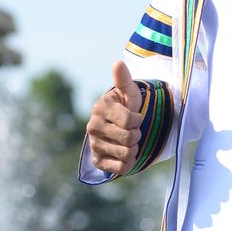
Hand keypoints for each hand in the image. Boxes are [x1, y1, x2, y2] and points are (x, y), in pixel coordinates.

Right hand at [85, 61, 142, 176]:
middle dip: (137, 135)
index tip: (135, 117)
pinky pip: (120, 168)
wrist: (118, 128)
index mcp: (100, 108)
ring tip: (129, 142)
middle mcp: (93, 127)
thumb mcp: (128, 92)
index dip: (138, 120)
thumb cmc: (126, 107)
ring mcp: (94, 145)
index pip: (130, 121)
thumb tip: (117, 62)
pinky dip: (128, 163)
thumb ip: (124, 79)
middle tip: (133, 131)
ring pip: (126, 154)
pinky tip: (125, 155)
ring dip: (134, 149)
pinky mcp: (97, 161)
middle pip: (129, 138)